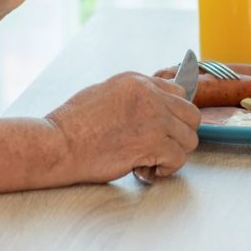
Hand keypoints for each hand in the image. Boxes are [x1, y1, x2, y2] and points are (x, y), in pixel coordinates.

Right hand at [45, 73, 201, 182]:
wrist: (59, 143)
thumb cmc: (72, 124)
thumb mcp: (102, 93)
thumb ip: (131, 96)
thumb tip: (148, 107)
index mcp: (136, 81)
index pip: (177, 92)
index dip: (173, 114)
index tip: (165, 128)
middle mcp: (149, 95)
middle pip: (191, 114)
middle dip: (180, 133)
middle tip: (162, 146)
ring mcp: (153, 118)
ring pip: (189, 138)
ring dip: (174, 152)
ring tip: (152, 159)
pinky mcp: (153, 143)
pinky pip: (179, 158)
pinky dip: (167, 168)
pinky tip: (147, 168)